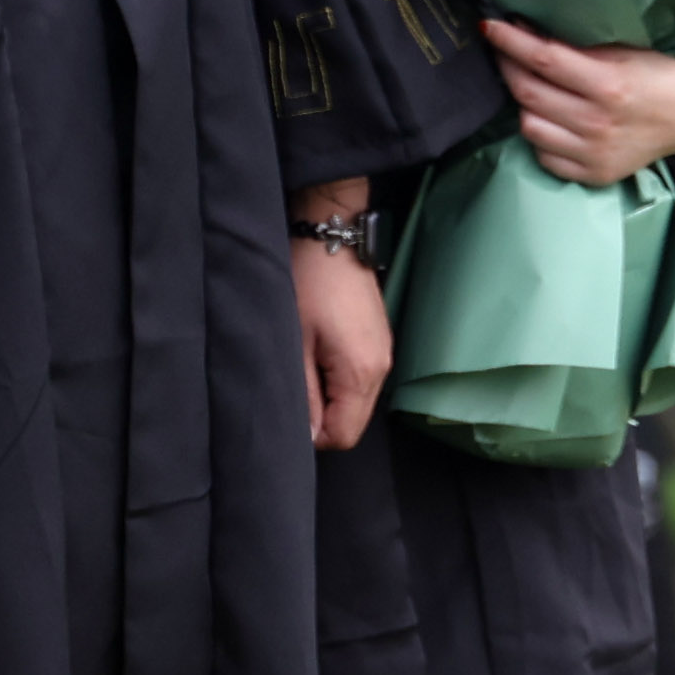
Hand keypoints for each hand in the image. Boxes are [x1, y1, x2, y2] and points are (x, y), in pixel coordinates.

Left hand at [294, 192, 388, 450]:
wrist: (332, 238)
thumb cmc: (309, 285)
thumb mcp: (296, 343)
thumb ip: (303, 394)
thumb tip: (307, 435)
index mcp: (361, 374)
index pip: (343, 436)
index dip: (314, 435)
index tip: (290, 409)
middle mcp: (381, 370)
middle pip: (353, 423)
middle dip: (323, 418)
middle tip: (294, 386)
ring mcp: (383, 355)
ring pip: (357, 402)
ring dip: (330, 397)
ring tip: (305, 365)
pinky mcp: (379, 343)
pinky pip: (361, 380)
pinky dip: (340, 380)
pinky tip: (319, 353)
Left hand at [486, 22, 674, 187]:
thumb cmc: (655, 74)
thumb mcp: (622, 50)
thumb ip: (576, 47)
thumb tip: (526, 30)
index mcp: (608, 85)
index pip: (543, 59)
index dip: (510, 41)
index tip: (489, 26)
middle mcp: (597, 123)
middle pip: (528, 92)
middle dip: (507, 65)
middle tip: (502, 49)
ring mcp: (593, 153)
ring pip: (529, 126)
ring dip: (522, 102)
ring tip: (529, 85)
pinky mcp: (592, 174)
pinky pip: (543, 155)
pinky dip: (539, 134)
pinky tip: (548, 118)